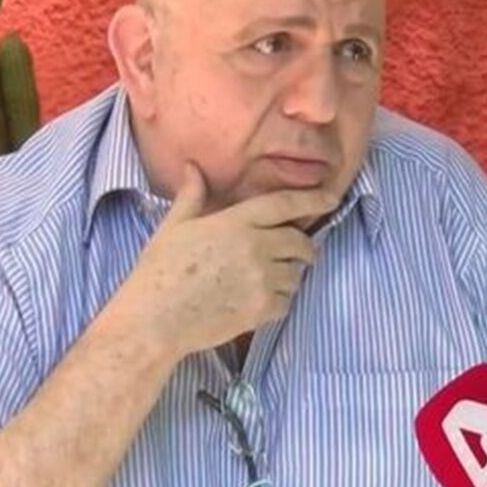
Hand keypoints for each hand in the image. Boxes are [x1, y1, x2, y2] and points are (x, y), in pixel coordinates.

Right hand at [118, 161, 339, 358]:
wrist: (156, 318)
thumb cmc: (160, 270)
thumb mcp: (174, 226)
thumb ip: (192, 195)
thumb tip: (192, 167)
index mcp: (236, 222)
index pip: (284, 204)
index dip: (312, 200)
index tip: (331, 198)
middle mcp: (255, 247)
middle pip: (299, 241)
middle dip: (305, 246)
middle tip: (301, 251)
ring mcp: (261, 279)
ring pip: (295, 273)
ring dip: (289, 273)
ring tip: (269, 278)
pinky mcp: (261, 308)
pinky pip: (286, 301)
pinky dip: (279, 300)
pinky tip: (258, 299)